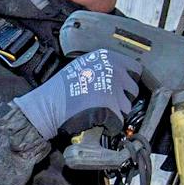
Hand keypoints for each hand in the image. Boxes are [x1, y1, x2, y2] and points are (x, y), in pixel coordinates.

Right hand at [12, 49, 141, 138]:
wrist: (48, 106)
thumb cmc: (61, 89)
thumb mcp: (84, 65)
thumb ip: (105, 67)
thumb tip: (122, 75)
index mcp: (108, 58)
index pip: (135, 69)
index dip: (129, 81)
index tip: (126, 89)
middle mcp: (114, 71)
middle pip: (133, 90)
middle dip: (123, 98)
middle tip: (107, 102)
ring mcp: (113, 90)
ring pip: (127, 108)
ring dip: (116, 112)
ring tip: (97, 110)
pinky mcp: (111, 109)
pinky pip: (118, 122)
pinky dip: (109, 126)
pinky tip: (95, 120)